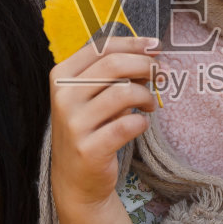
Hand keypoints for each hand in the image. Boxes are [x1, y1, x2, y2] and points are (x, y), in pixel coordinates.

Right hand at [49, 37, 158, 218]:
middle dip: (145, 65)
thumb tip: (152, 53)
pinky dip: (141, 122)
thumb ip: (115, 74)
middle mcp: (63, 97)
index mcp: (61, 76)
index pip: (100, 47)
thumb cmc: (91, 129)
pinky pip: (128, 125)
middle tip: (161, 74)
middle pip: (113, 65)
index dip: (132, 43)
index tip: (155, 45)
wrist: (76, 180)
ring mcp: (74, 124)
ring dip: (146, 96)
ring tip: (149, 104)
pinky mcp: (90, 149)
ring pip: (124, 93)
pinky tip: (140, 125)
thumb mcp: (93, 96)